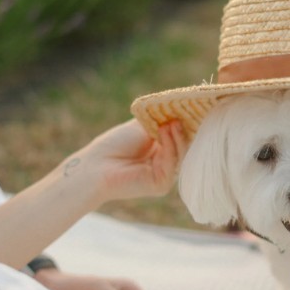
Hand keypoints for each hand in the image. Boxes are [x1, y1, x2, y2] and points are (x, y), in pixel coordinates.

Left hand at [0, 118, 187, 270]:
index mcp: (162, 150)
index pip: (181, 135)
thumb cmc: (114, 145)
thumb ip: (161, 119)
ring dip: (178, 135)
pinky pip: (171, 163)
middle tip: (190, 110)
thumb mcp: (142, 126)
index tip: (194, 105)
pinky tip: (165, 130)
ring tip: (173, 120)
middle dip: (186, 127)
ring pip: (180, 153)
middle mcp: (166, 163)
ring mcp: (164, 175)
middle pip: (184, 144)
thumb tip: (181, 108)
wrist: (95, 166)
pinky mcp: (161, 184)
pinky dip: (170, 145)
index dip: (187, 122)